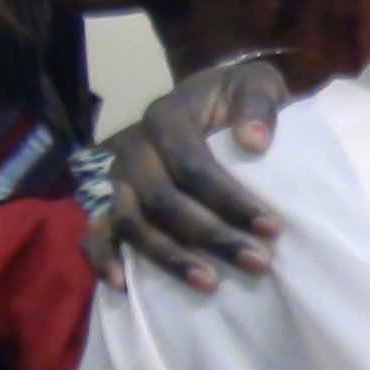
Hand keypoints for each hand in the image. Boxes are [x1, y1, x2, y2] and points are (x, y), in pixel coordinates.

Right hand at [87, 56, 293, 291]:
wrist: (213, 100)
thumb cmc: (236, 98)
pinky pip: (95, 232)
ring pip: (131, 222)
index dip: (230, 199)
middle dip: (211, 235)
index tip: (273, 228)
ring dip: (169, 257)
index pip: (192, 164)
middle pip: (162, 200)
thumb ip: (258, 106)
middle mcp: (134, 148)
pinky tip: (124, 285)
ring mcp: (118, 177)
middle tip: (257, 262)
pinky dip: (103, 259)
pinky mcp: (111, 201)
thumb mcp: (256, 84)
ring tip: (210, 282)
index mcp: (166, 117)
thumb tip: (254, 141)